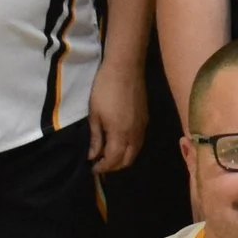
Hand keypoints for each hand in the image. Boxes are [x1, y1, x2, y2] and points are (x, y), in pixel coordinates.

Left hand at [88, 58, 145, 173]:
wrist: (125, 69)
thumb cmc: (104, 90)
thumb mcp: (95, 114)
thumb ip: (96, 138)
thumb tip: (93, 155)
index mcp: (120, 134)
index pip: (113, 160)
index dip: (102, 167)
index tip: (92, 168)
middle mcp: (134, 135)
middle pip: (127, 160)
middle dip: (114, 167)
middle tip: (100, 165)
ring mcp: (142, 127)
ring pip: (135, 152)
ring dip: (123, 158)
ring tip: (108, 156)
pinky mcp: (145, 120)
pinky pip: (139, 142)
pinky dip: (129, 149)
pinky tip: (119, 143)